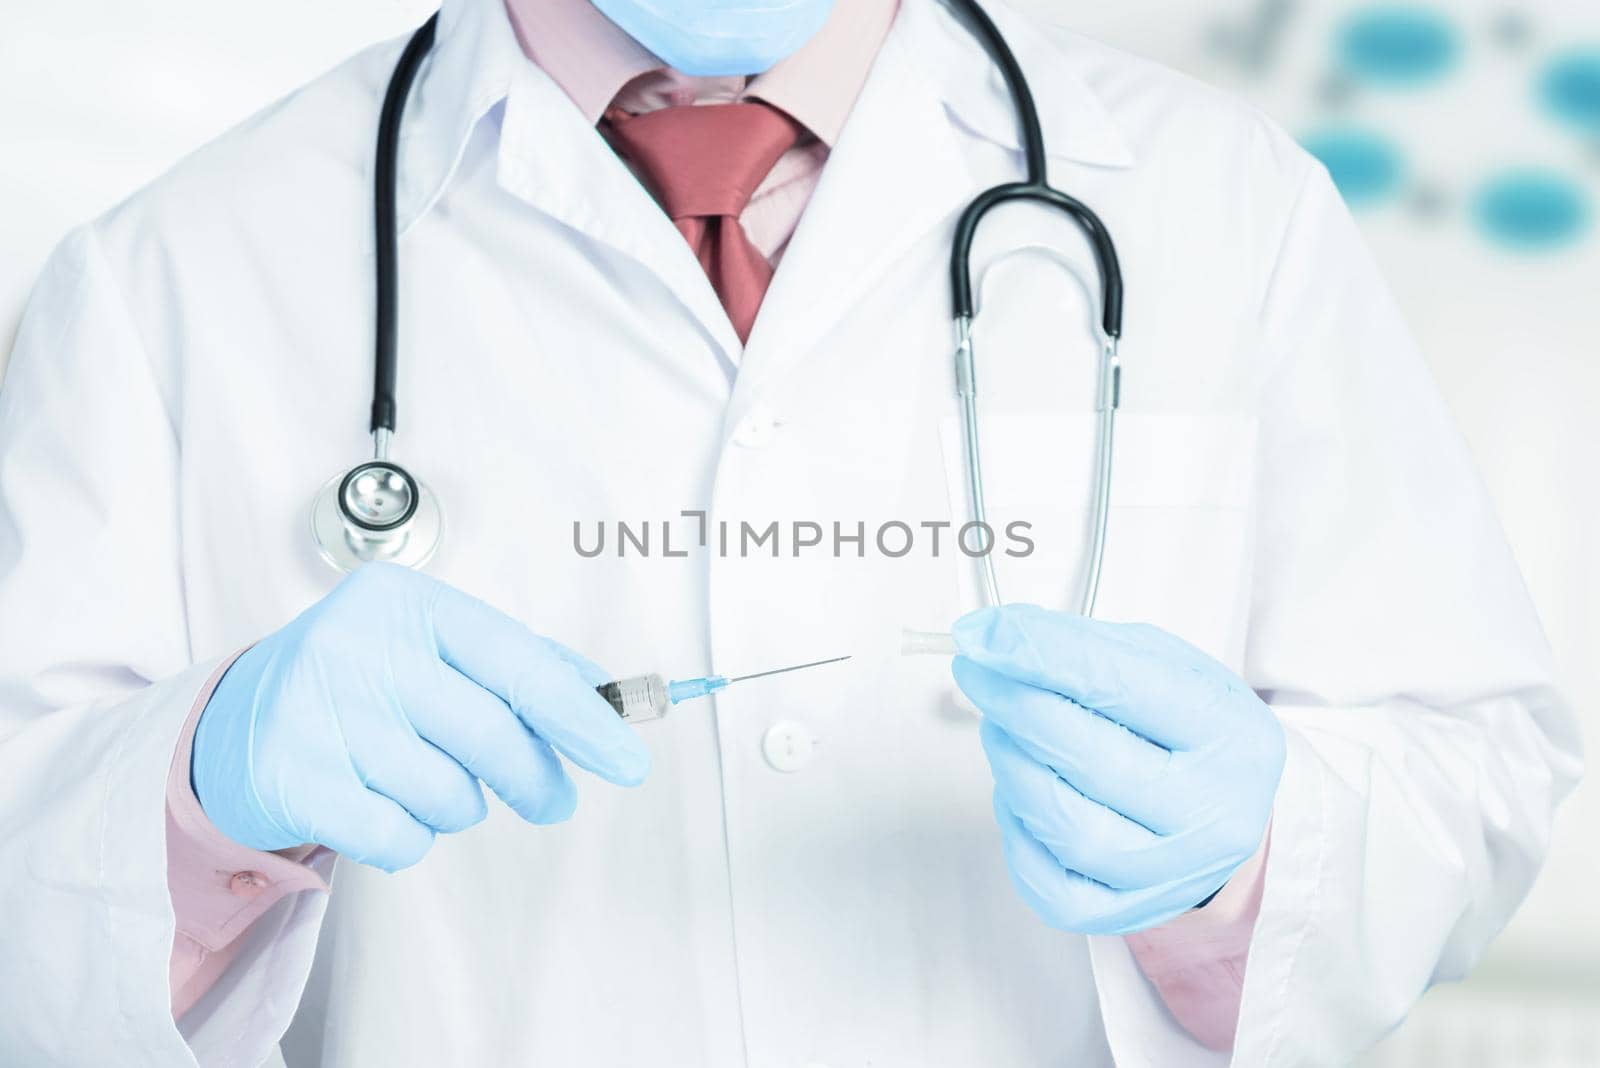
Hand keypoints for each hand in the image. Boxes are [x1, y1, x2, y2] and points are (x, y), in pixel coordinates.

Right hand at [192, 563, 648, 870]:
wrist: (232, 723)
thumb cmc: (360, 682)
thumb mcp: (432, 648)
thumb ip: (521, 663)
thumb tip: (607, 698)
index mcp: (406, 603)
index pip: (518, 663)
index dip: (581, 718)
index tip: (628, 761)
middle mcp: (358, 647)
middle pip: (492, 735)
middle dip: (536, 779)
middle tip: (552, 800)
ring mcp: (319, 712)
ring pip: (449, 794)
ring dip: (459, 805)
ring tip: (429, 782)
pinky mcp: (292, 780)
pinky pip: (399, 837)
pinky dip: (410, 837)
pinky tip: (384, 808)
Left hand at [953, 605, 1283, 934]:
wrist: (1229, 815)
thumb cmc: (1190, 736)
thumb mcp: (1163, 667)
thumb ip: (1084, 646)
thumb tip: (996, 636)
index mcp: (1231, 737)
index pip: (1121, 687)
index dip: (1040, 656)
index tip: (984, 635)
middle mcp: (1212, 814)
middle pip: (1088, 758)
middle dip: (1016, 706)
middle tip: (981, 674)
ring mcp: (1171, 874)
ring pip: (1064, 825)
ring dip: (1012, 765)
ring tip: (1002, 728)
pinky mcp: (1126, 913)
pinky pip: (1047, 881)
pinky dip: (1015, 830)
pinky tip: (1020, 793)